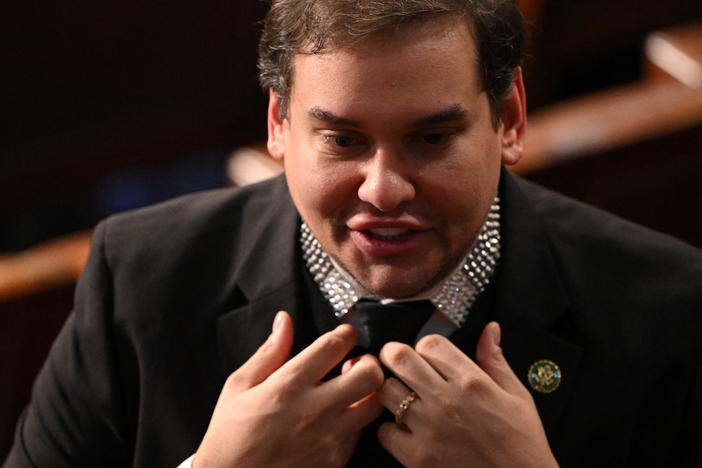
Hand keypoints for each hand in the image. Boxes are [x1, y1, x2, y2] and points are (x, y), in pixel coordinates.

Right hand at [194, 311, 383, 467]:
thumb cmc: (230, 433)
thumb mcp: (240, 385)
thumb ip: (269, 351)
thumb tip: (284, 320)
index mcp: (288, 385)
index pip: (334, 346)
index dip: (346, 332)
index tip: (345, 333)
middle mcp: (314, 410)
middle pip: (369, 375)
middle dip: (368, 362)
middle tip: (355, 363)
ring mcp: (328, 438)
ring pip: (374, 406)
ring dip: (368, 393)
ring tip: (352, 390)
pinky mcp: (334, 460)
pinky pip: (360, 433)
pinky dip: (356, 421)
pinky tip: (339, 418)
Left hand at [377, 322, 558, 467]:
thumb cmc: (522, 444)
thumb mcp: (517, 397)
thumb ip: (495, 361)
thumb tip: (490, 327)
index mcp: (472, 381)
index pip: (430, 343)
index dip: (424, 346)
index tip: (426, 357)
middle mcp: (447, 400)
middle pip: (399, 357)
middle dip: (394, 356)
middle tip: (396, 364)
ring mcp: (429, 429)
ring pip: (387, 391)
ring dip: (391, 391)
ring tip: (402, 398)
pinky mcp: (417, 457)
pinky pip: (385, 431)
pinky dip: (392, 430)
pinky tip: (406, 431)